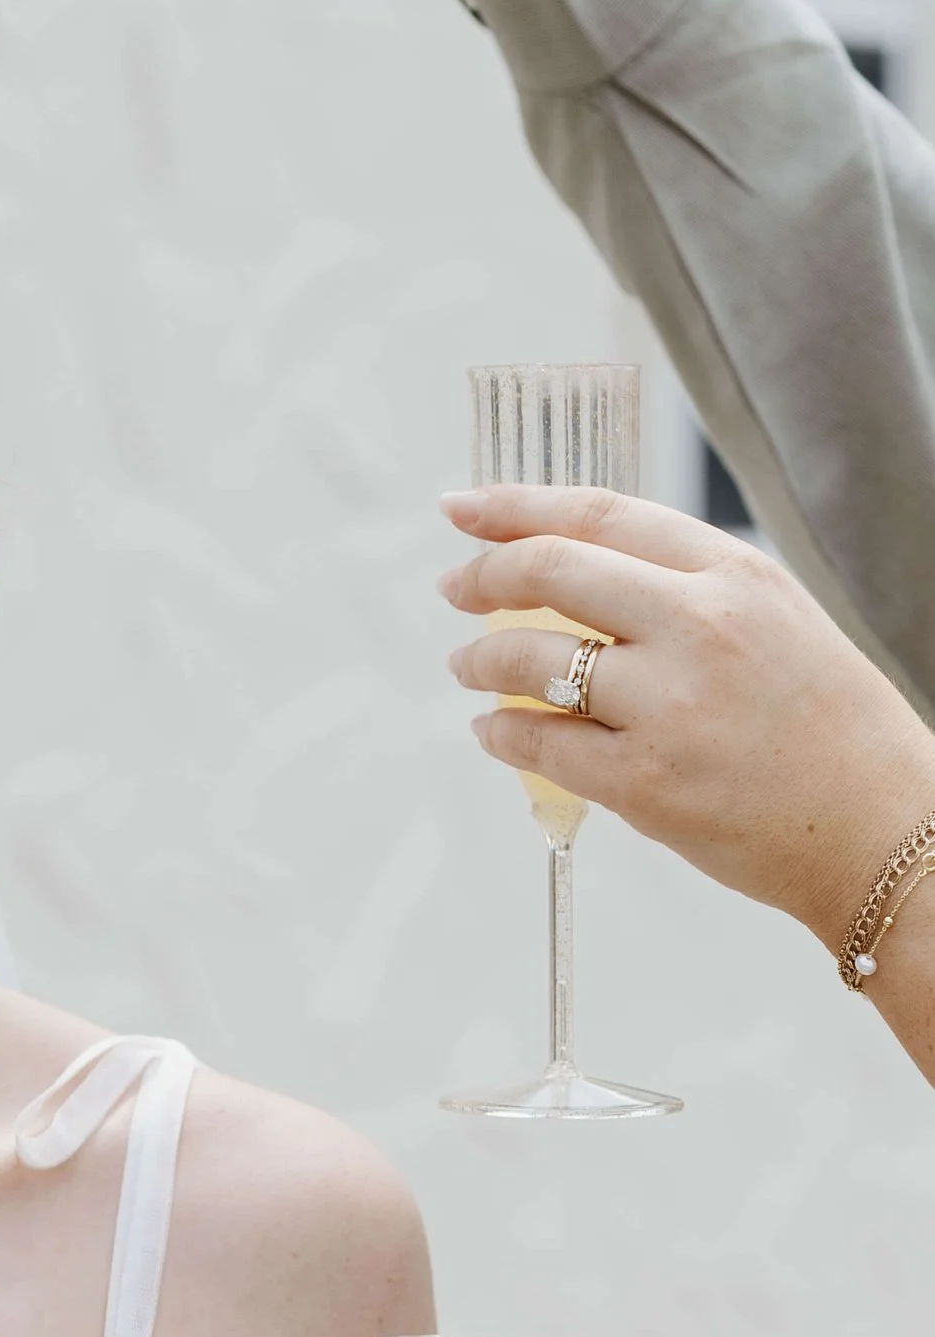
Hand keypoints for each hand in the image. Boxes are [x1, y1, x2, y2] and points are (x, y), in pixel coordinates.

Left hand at [441, 481, 934, 947]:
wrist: (881, 829)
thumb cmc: (832, 728)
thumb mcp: (777, 621)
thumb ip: (688, 592)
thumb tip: (579, 576)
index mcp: (735, 576)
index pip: (600, 515)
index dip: (517, 507)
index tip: (465, 508)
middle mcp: (700, 627)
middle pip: (551, 570)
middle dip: (482, 576)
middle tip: (454, 588)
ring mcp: (670, 706)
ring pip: (531, 658)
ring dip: (480, 660)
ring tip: (467, 667)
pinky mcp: (645, 783)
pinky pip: (540, 742)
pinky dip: (501, 731)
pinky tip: (494, 728)